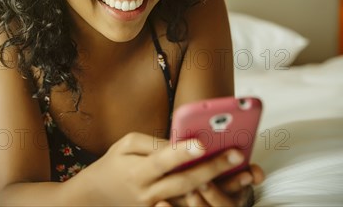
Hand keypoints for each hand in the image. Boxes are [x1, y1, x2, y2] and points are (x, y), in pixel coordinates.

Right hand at [68, 132, 249, 205]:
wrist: (98, 196)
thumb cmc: (114, 164)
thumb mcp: (125, 144)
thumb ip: (152, 143)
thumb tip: (182, 143)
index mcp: (137, 172)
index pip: (161, 162)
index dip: (181, 153)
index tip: (201, 143)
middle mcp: (149, 193)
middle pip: (184, 182)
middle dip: (212, 168)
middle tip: (235, 154)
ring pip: (193, 199)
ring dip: (220, 187)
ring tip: (244, 173)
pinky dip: (210, 198)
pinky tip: (231, 188)